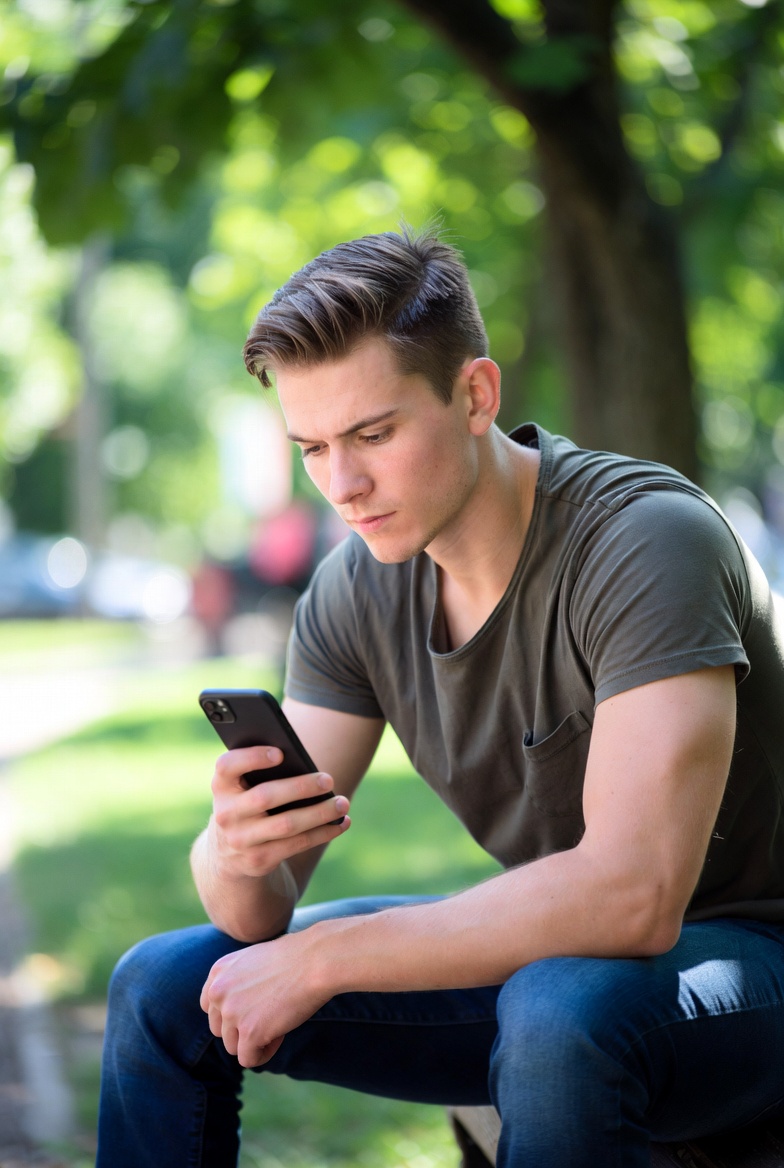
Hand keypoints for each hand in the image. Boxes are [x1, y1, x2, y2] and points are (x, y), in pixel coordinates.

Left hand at [200, 929, 330, 1066]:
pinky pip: (248, 1058)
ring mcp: (232, 1012)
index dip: (233, 1014)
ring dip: (255, 1041)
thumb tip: (236, 1013)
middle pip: (221, 1031)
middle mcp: (218, 992)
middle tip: (271, 1016)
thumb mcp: (254, 962)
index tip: (255, 1008)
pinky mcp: (249, 1031)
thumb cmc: (294, 958)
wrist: (316, 960)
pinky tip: (280, 1035)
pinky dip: (264, 1053)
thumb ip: (237, 983)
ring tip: (279, 1022)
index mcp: (218, 972)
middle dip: (244, 1030)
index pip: (211, 1009)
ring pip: (233, 1047)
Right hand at [209, 746, 349, 880]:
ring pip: (286, 825)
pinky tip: (340, 823)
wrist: (228, 853)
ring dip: (319, 813)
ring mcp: (241, 840)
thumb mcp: (242, 788)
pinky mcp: (259, 860)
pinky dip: (323, 833)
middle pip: (265, 797)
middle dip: (300, 787)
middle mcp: (226, 814)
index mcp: (221, 786)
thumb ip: (261, 773)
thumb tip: (306, 766)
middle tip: (328, 780)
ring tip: (342, 803)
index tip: (280, 753)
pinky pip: (297, 844)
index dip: (252, 757)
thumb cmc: (247, 804)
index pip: (227, 766)